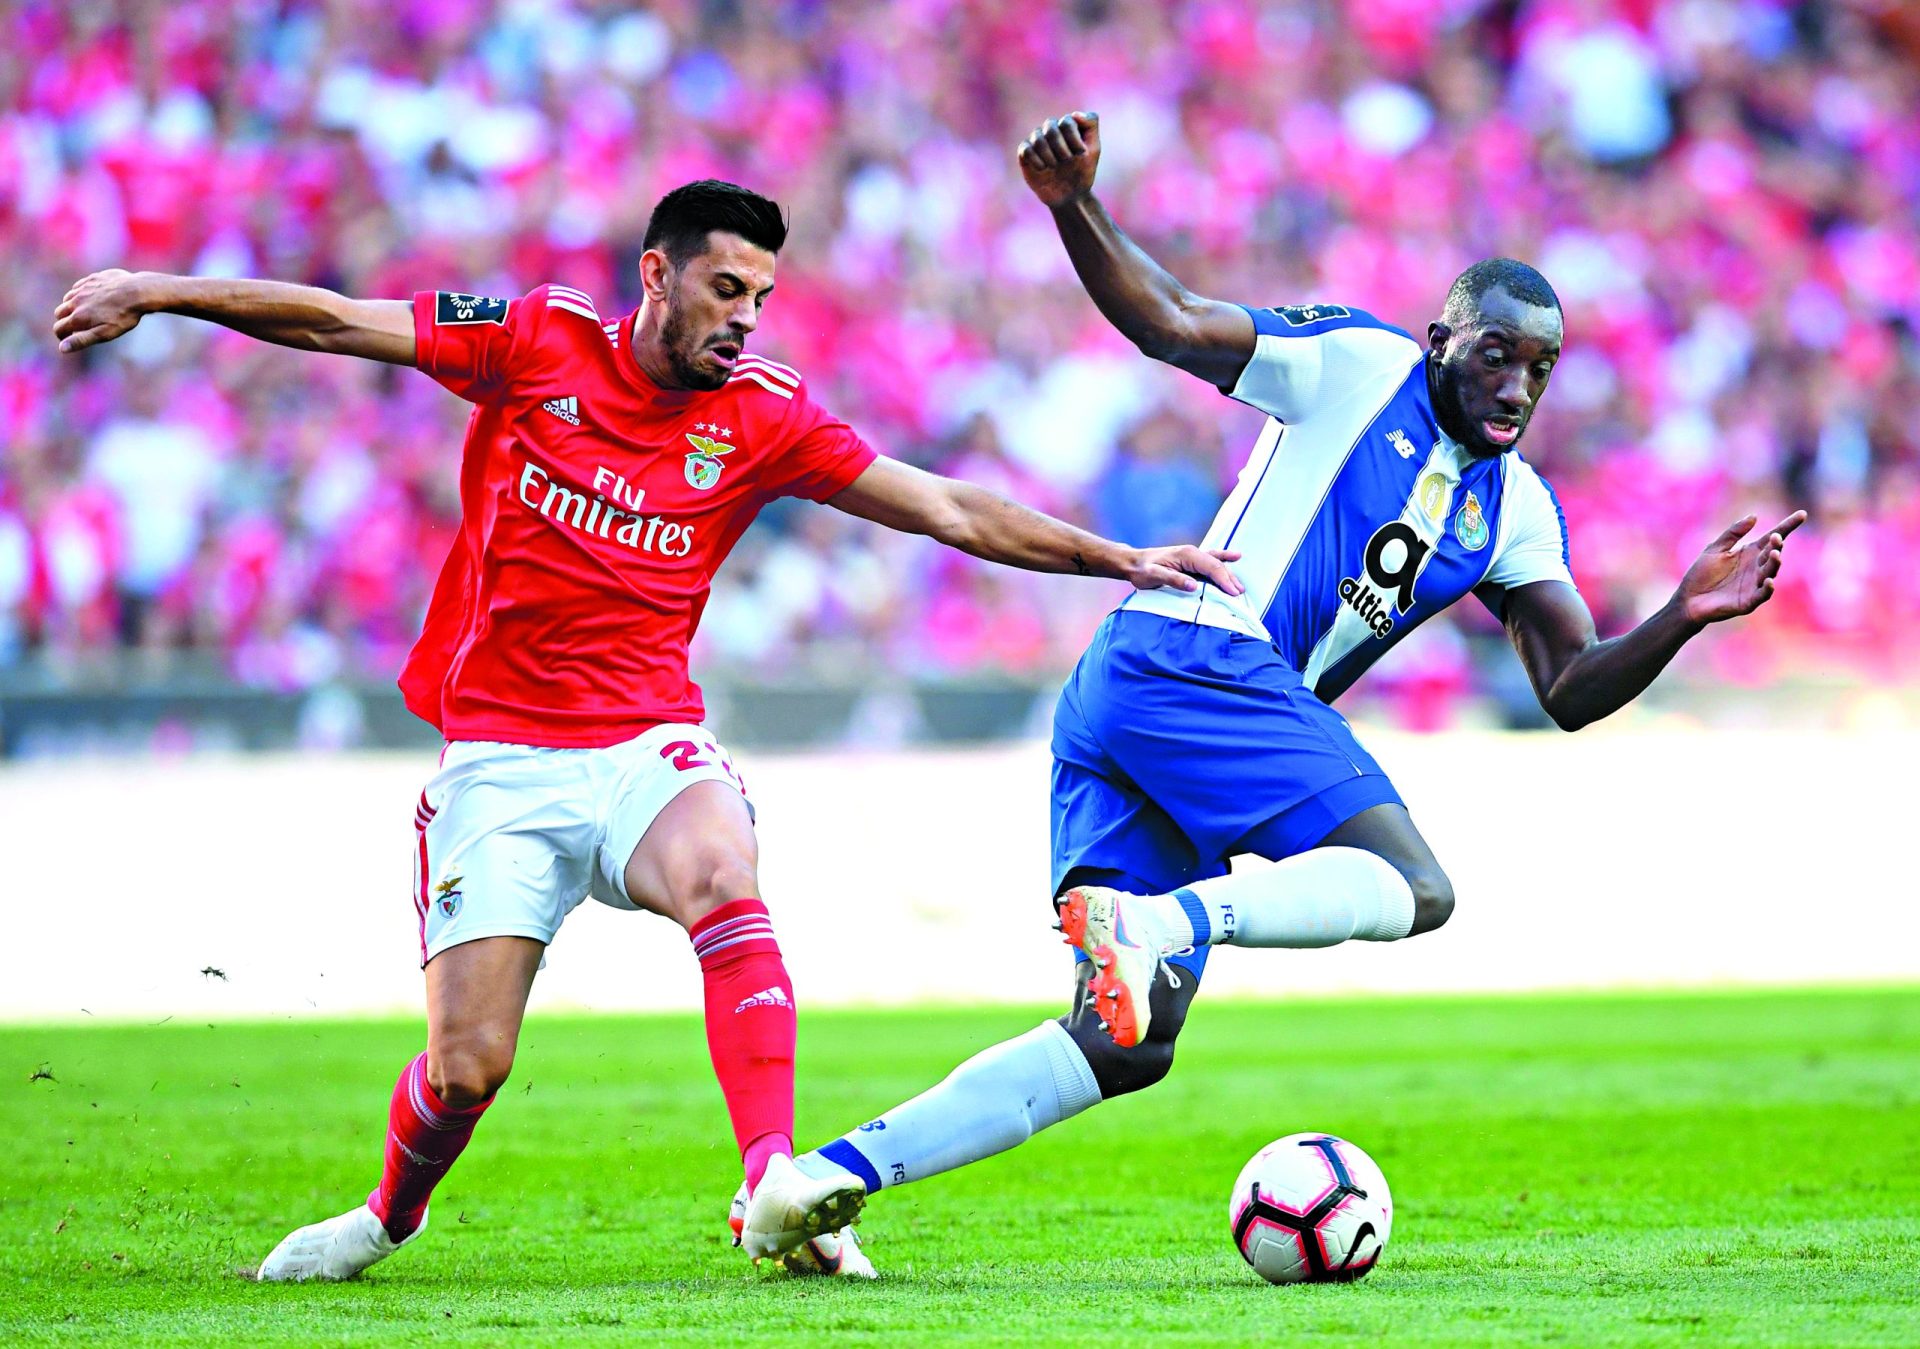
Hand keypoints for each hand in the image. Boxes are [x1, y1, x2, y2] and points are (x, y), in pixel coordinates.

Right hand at [54, 269, 155, 353]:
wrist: (138, 291)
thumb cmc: (124, 316)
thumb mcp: (104, 333)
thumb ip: (82, 340)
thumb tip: (61, 348)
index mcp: (78, 317)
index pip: (59, 328)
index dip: (61, 335)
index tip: (67, 338)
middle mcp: (75, 301)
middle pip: (59, 313)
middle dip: (64, 321)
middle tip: (75, 327)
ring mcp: (82, 288)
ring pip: (67, 298)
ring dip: (70, 306)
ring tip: (84, 313)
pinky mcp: (90, 279)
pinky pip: (78, 287)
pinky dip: (79, 294)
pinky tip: (90, 298)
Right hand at [1018, 111, 1099, 207]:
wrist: (1070, 195)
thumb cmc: (1082, 171)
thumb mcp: (1094, 148)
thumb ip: (1091, 124)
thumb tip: (1075, 114)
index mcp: (1067, 126)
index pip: (1067, 122)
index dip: (1074, 139)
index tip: (1082, 155)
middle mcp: (1050, 129)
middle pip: (1051, 127)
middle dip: (1061, 148)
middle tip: (1067, 161)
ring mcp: (1036, 140)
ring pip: (1038, 138)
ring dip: (1050, 156)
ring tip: (1055, 166)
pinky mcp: (1025, 154)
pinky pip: (1026, 149)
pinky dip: (1036, 160)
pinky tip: (1043, 169)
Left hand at [1122, 546, 1243, 595]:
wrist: (1133, 563)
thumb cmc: (1142, 570)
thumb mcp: (1154, 575)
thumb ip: (1174, 579)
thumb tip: (1193, 586)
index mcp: (1187, 554)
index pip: (1211, 567)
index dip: (1224, 580)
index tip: (1233, 593)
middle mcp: (1193, 553)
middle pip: (1217, 566)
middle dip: (1229, 580)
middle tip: (1239, 594)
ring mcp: (1193, 556)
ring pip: (1216, 564)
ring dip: (1228, 575)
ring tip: (1240, 588)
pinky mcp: (1191, 562)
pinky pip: (1211, 561)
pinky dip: (1223, 560)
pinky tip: (1235, 557)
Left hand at [1677, 510, 1807, 625]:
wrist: (1688, 599)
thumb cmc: (1701, 574)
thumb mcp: (1715, 549)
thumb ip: (1733, 533)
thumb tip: (1754, 516)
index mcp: (1750, 553)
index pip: (1772, 538)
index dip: (1787, 526)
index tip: (1802, 514)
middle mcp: (1756, 568)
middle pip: (1772, 554)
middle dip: (1777, 546)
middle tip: (1777, 538)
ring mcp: (1754, 585)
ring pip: (1770, 573)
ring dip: (1774, 564)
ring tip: (1775, 554)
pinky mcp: (1748, 602)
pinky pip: (1761, 595)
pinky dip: (1767, 589)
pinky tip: (1769, 581)